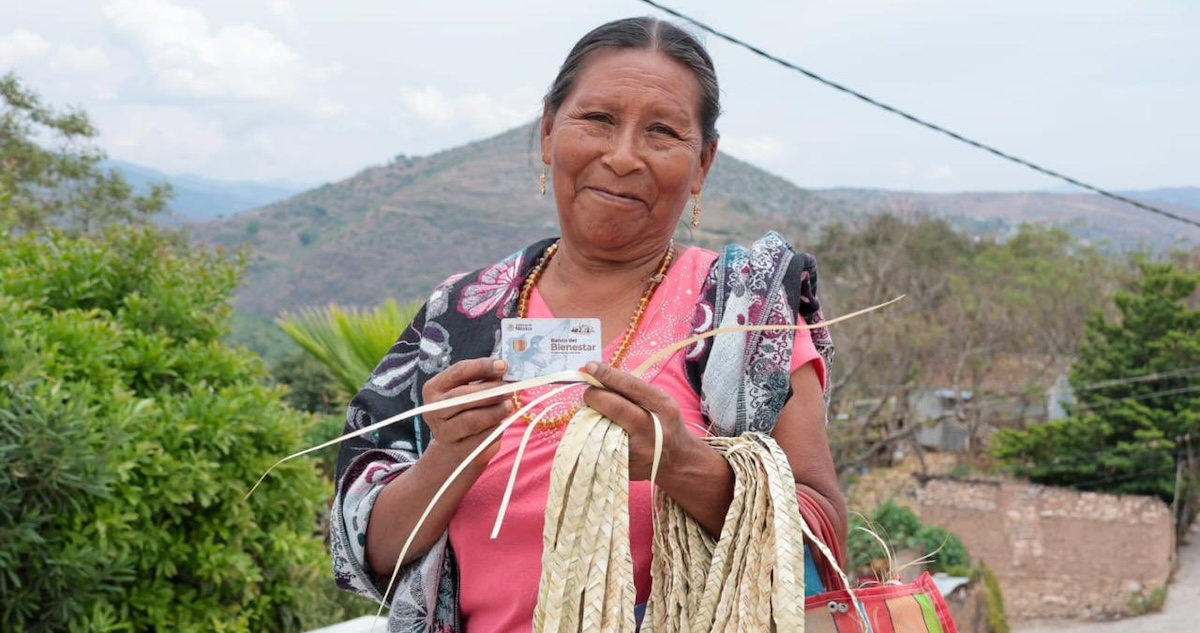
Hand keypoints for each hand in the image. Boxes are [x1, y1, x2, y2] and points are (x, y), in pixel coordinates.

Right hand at [421, 358, 512, 465]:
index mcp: (434, 388)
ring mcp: (443, 432)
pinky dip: (494, 430)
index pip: (458, 372)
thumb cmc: (465, 410)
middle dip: (490, 391)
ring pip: (471, 420)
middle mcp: (433, 410)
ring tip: (509, 406)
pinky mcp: (457, 450)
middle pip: (462, 396)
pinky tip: (502, 424)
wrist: (454, 446)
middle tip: (509, 389)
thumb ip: (483, 378)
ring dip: (494, 412)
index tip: (503, 365)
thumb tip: (503, 368)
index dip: (482, 366)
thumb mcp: (468, 390)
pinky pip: (479, 439)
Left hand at [580, 362, 695, 480]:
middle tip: (589, 393)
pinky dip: (594, 434)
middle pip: (614, 407)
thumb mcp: (658, 400)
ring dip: (592, 415)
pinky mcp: (624, 467)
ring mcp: (638, 452)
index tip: (589, 367)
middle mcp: (652, 430)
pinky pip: (600, 445)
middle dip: (594, 395)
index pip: (631, 386)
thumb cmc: (663, 423)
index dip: (607, 375)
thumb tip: (595, 372)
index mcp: (662, 407)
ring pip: (602, 427)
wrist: (677, 460)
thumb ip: (631, 387)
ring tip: (596, 412)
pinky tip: (599, 430)